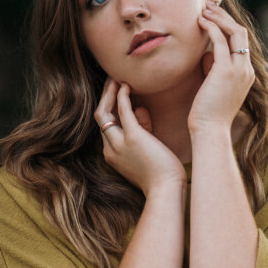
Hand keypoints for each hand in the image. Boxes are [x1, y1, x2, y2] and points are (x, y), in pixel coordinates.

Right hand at [95, 78, 186, 194]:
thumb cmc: (161, 174)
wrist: (166, 190)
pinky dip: (122, 96)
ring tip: (115, 78)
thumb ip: (141, 129)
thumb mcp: (145, 150)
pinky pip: (122, 111)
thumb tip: (139, 108)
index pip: (105, 126)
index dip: (108, 107)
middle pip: (101, 117)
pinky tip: (125, 85)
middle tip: (111, 80)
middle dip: (104, 96)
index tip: (114, 93)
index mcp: (112, 154)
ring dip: (109, 93)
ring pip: (104, 112)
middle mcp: (110, 149)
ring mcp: (119, 144)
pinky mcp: (133, 138)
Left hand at [188, 0, 254, 131]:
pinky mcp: (226, 71)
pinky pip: (220, 41)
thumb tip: (206, 55)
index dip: (228, 26)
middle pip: (241, 33)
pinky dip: (211, 28)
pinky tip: (200, 22)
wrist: (210, 131)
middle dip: (225, 17)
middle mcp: (246, 69)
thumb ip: (214, 69)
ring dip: (219, 18)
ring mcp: (239, 70)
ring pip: (234, 33)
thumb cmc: (207, 113)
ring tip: (203, 9)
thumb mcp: (214, 87)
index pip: (242, 42)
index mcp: (246, 74)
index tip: (214, 16)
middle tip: (208, 7)